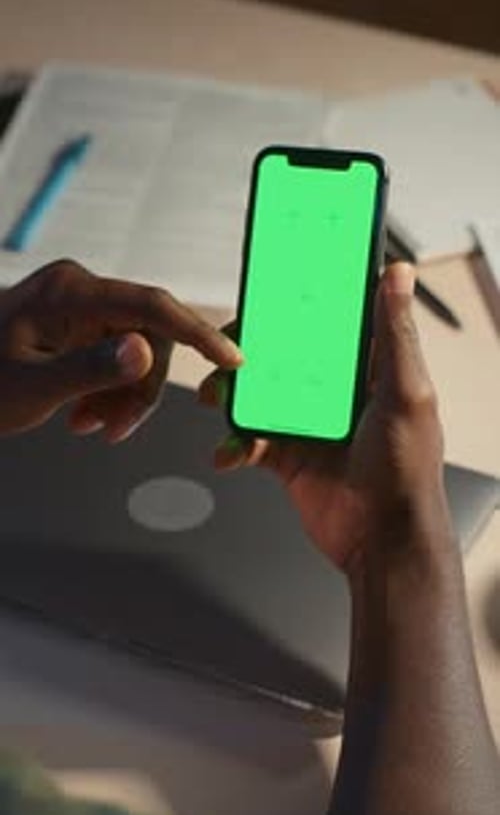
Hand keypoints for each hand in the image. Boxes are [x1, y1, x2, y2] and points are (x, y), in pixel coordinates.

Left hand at [0, 259, 240, 440]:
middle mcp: (80, 292)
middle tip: (117, 429)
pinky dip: (110, 393)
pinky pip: (118, 358)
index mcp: (70, 293)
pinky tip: (84, 415)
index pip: (151, 306)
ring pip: (138, 353)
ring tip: (90, 426)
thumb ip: (90, 370)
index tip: (232, 360)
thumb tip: (145, 353)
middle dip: (142, 388)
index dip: (198, 334)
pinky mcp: (80, 326)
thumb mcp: (33, 388)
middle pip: (150, 337)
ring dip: (124, 397)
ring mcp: (81, 308)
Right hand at [199, 263, 447, 573]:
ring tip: (212, 398)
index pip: (324, 326)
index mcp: (365, 371)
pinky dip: (233, 446)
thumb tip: (398, 274)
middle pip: (280, 357)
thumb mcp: (406, 393)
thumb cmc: (406, 471)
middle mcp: (333, 394)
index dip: (296, 307)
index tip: (266, 291)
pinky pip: (249, 441)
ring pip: (256, 396)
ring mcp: (307, 425)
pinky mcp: (287, 457)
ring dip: (229, 395)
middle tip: (223, 352)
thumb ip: (395, 334)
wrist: (381, 540)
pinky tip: (227, 453)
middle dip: (246, 353)